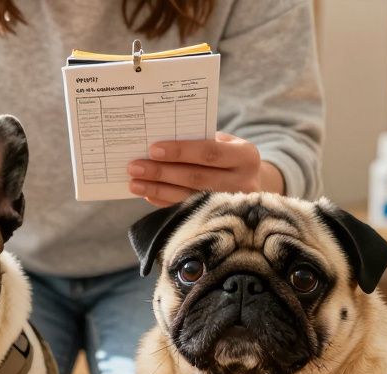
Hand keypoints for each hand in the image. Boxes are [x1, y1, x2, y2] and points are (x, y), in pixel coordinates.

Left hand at [127, 132, 284, 206]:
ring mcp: (232, 206)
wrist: (251, 184)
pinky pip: (186, 211)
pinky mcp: (219, 220)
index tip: (153, 149)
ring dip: (158, 189)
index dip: (181, 151)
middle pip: (196, 177)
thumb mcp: (225, 143)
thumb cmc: (229, 157)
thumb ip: (200, 140)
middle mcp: (244, 183)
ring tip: (135, 182)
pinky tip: (148, 193)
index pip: (210, 153)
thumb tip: (159, 146)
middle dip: (162, 172)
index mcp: (247, 156)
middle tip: (135, 166)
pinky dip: (164, 202)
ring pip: (188, 197)